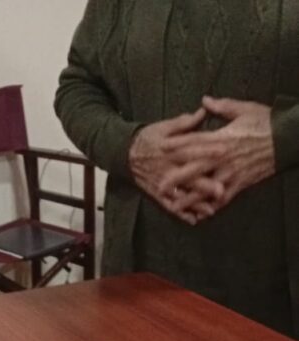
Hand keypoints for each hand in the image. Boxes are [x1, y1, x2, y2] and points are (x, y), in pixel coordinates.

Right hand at [129, 109, 223, 224]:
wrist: (124, 155)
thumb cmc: (147, 139)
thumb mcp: (163, 127)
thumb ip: (183, 122)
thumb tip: (203, 112)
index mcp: (171, 148)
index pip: (191, 148)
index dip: (207, 150)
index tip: (224, 151)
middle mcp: (167, 167)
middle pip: (188, 176)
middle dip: (203, 185)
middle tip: (221, 191)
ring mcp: (162, 183)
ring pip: (180, 194)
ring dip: (195, 203)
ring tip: (210, 210)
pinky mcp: (157, 193)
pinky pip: (169, 205)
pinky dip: (180, 213)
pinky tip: (192, 220)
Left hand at [160, 97, 275, 220]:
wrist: (288, 139)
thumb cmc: (267, 122)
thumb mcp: (244, 109)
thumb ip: (222, 107)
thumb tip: (204, 101)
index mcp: (222, 138)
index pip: (194, 142)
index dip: (176, 145)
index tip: (161, 148)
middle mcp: (223, 158)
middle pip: (194, 169)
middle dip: (176, 178)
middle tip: (159, 186)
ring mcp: (231, 173)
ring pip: (206, 188)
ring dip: (189, 198)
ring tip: (174, 205)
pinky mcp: (240, 183)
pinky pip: (224, 198)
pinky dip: (212, 206)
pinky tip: (201, 214)